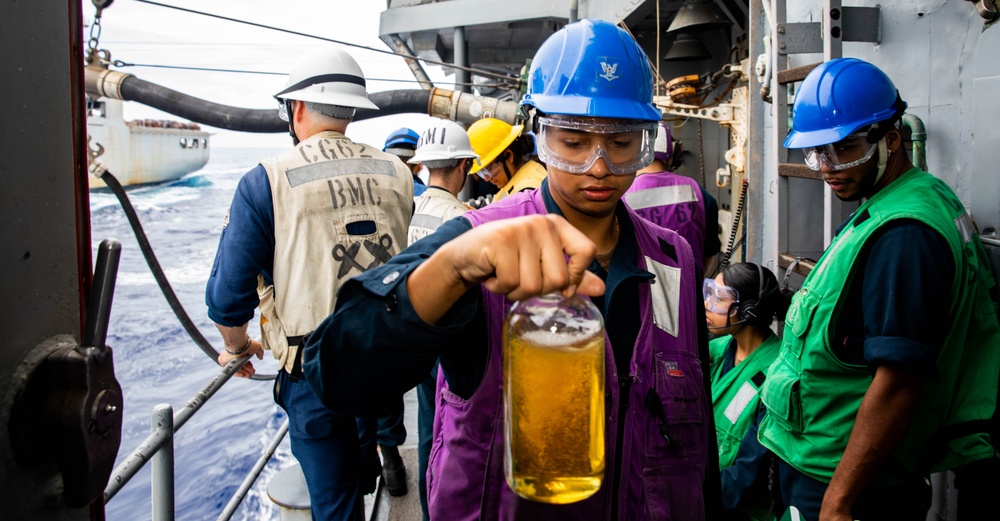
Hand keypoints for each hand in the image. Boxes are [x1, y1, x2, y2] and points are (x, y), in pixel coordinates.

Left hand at [217, 338, 263, 377]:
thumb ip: (260, 352)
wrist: (238, 343)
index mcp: (240, 352)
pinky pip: (230, 370)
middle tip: (252, 373)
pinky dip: (237, 373)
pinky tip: (243, 375)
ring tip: (249, 375)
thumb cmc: (247, 344)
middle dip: (247, 370)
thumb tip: (261, 357)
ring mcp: (228, 359)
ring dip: (244, 373)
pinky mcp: (223, 362)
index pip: (243, 361)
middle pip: (240, 366)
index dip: (248, 365)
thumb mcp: (257, 347)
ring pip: (236, 369)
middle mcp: (234, 356)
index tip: (252, 368)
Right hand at [446, 214, 604, 300]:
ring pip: (533, 286)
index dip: (576, 276)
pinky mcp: (501, 242)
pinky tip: (492, 274)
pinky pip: (511, 284)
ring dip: (515, 291)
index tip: (561, 285)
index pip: (587, 251)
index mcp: (557, 225)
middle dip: (537, 289)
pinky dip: (499, 288)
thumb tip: (601, 288)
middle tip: (520, 277)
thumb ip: (572, 276)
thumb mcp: (542, 264)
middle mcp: (542, 223)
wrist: (466, 255)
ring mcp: (521, 230)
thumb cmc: (507, 259)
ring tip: (504, 275)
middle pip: (559, 278)